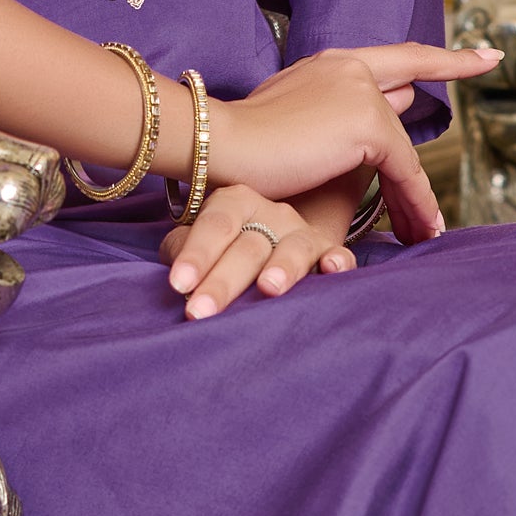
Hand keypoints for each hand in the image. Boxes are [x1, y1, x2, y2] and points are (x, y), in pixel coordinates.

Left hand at [162, 183, 358, 319]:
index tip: (179, 285)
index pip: (214, 226)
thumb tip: (176, 276)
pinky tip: (331, 270)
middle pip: (247, 246)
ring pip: (293, 249)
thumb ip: (183, 250)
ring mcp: (301, 232)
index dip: (196, 255)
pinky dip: (337, 262)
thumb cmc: (227, 246)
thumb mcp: (203, 242)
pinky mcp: (329, 252)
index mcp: (235, 203)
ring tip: (268, 289)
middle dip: (223, 281)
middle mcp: (271, 213)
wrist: (275, 237)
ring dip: (282, 268)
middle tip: (201, 312)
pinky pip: (338, 255)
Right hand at [202, 43, 493, 250]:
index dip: (439, 57)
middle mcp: (350, 68)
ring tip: (425, 230)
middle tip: (487, 60)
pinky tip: (419, 230)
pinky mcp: (367, 124)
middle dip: (452, 69)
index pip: (395, 58)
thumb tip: (362, 137)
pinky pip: (404, 172)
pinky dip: (412, 204)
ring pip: (403, 150)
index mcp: (329, 64)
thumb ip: (328, 123)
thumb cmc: (238, 149)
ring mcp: (361, 92)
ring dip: (415, 195)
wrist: (218, 146)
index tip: (480, 53)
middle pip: (411, 78)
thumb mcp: (288, 126)